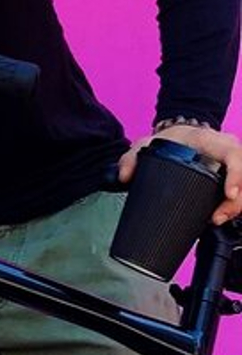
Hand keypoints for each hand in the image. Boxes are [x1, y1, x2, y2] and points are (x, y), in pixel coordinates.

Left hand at [118, 125, 241, 224]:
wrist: (180, 134)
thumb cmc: (168, 140)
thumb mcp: (147, 144)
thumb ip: (130, 158)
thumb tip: (123, 177)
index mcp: (209, 139)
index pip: (233, 154)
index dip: (236, 175)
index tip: (229, 194)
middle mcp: (227, 148)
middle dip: (236, 200)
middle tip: (217, 217)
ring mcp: (235, 161)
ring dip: (236, 206)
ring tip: (217, 219)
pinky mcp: (235, 173)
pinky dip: (236, 204)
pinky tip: (223, 214)